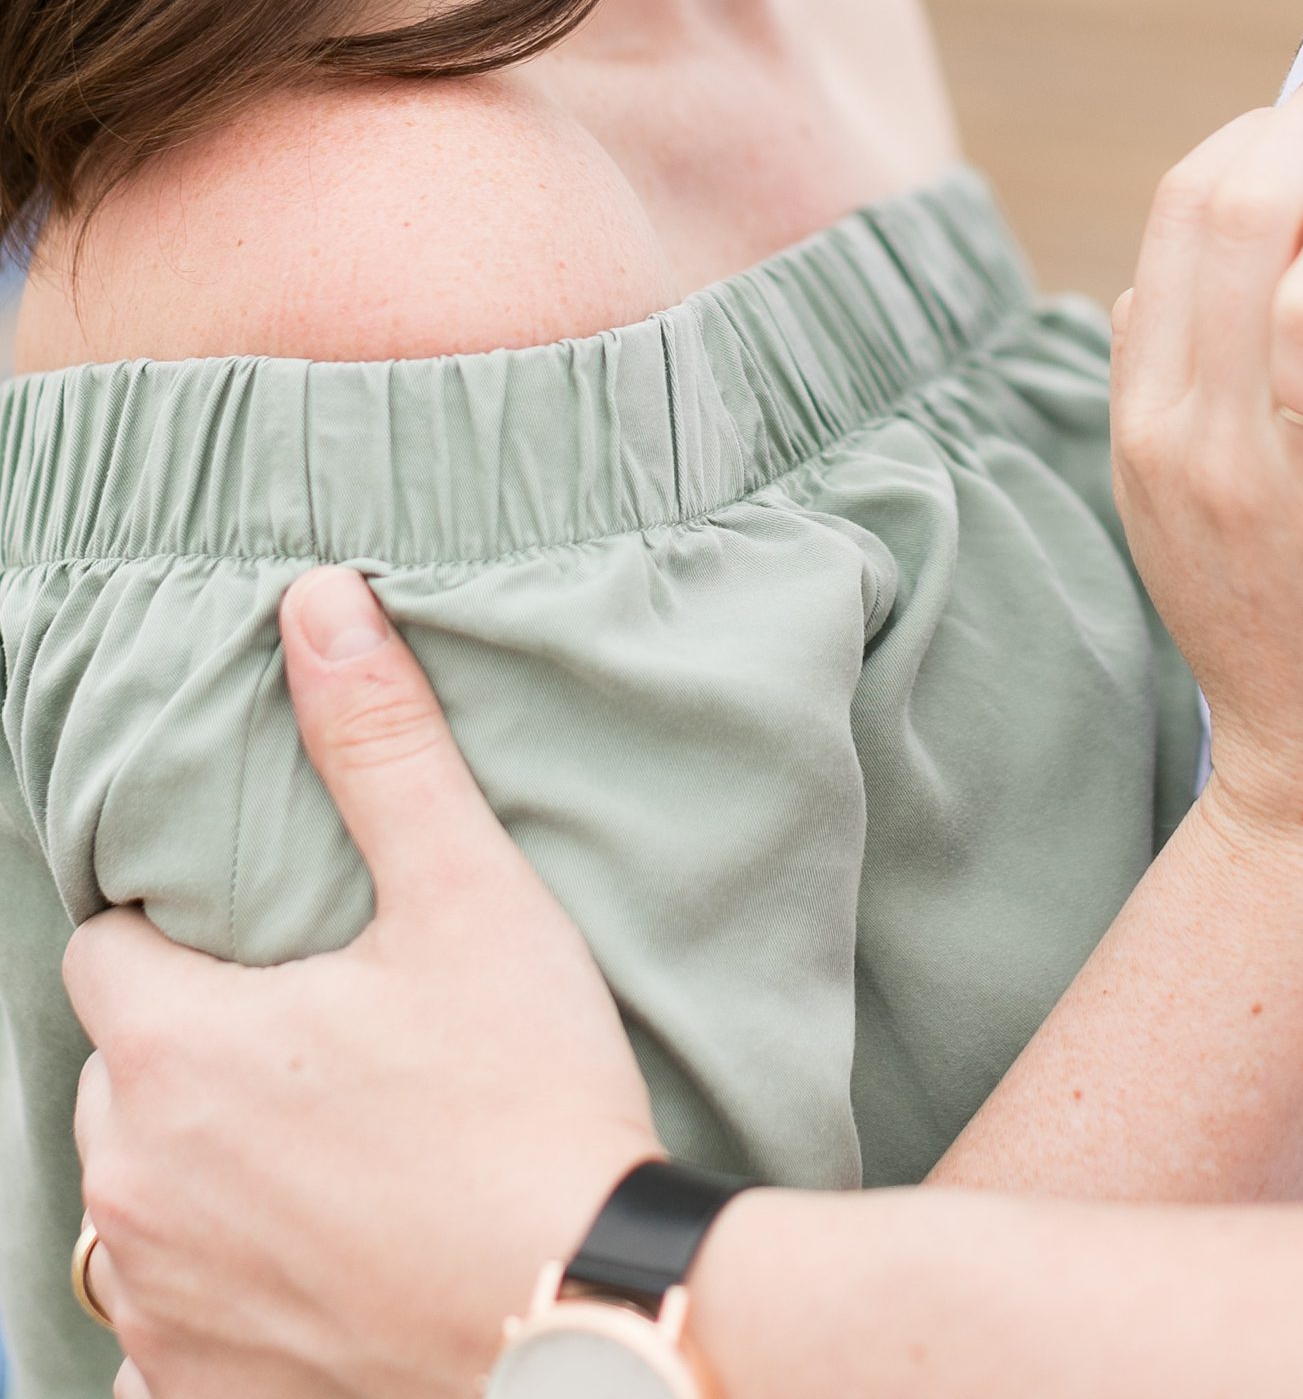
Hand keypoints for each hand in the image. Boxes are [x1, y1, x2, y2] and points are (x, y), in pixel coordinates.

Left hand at [66, 568, 662, 1398]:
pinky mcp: (198, 1394)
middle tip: (317, 1042)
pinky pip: (153, 1343)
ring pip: (129, 1203)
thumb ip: (378, 744)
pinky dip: (206, 1303)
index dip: (181, 933)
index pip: (107, 949)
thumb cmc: (525, 1098)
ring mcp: (157, 1306)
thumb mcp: (465, 896)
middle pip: (118, 1074)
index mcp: (173, 1049)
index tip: (273, 945)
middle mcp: (130, 1183)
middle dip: (190, 1052)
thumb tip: (317, 601)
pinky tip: (296, 1270)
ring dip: (193, 1174)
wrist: (577, 1311)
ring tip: (316, 1150)